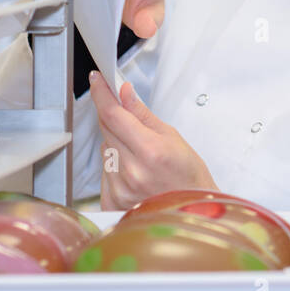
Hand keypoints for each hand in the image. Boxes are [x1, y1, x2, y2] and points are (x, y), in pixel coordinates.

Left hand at [89, 71, 215, 209]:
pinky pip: (104, 171)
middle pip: (107, 129)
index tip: (97, 80)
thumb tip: (124, 92)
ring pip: (105, 150)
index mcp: (150, 151)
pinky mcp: (111, 201)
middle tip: (130, 120)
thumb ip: (142, 114)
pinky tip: (135, 172)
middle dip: (115, 118)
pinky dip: (114, 166)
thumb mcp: (172, 137)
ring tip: (141, 156)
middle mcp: (132, 171)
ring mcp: (120, 188)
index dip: (102, 94)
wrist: (191, 210)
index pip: (114, 114)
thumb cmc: (189, 177)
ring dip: (116, 144)